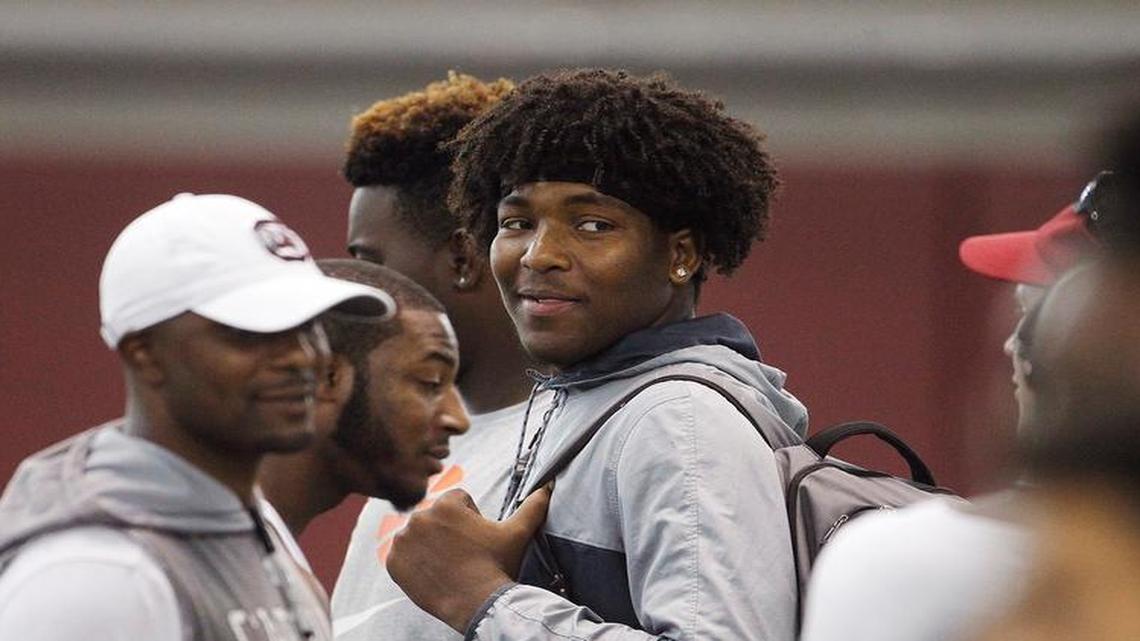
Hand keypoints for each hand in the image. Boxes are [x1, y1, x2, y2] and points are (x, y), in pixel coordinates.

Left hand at [387, 486, 551, 631]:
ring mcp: (404, 541)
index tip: (477, 539)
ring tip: (449, 564)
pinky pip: (402, 556)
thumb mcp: (517, 533)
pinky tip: (433, 572)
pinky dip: (414, 563)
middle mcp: (419, 517)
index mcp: (446, 504)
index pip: (457, 501)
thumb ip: (533, 505)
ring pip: (419, 535)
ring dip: (430, 545)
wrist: (477, 604)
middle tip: (465, 554)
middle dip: (449, 531)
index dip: (471, 518)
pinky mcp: (394, 562)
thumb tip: (548, 485)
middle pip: (436, 518)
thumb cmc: (496, 566)